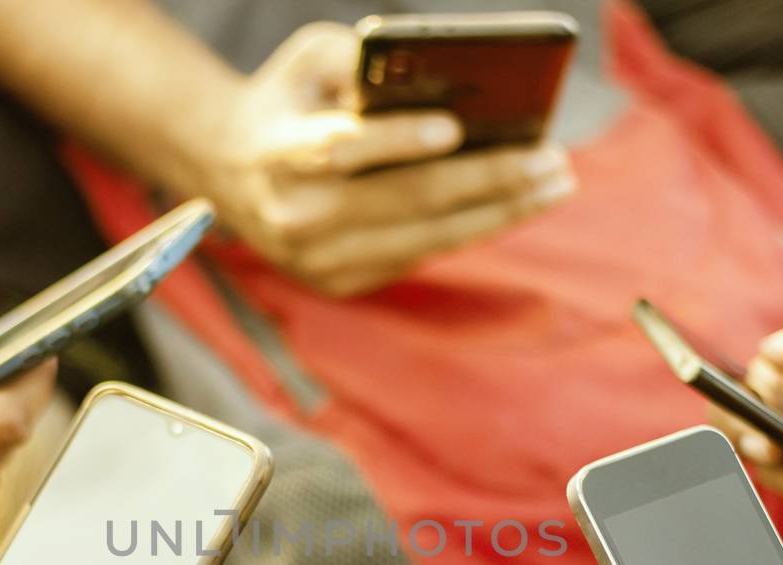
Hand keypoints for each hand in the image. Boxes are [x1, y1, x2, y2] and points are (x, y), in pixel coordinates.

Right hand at [192, 23, 575, 296]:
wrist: (228, 172)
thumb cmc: (289, 102)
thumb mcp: (310, 62)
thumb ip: (365, 64)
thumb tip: (447, 83)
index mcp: (279, 154)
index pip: (342, 150)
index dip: (398, 141)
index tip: (455, 128)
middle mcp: (297, 218)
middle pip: (407, 202)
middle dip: (489, 180)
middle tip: (551, 160)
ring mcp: (320, 261)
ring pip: (427, 238)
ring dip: (501, 212)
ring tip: (554, 183)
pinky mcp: (342, 283)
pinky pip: (421, 255)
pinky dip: (472, 227)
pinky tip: (516, 203)